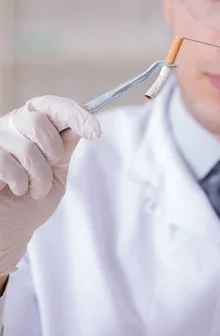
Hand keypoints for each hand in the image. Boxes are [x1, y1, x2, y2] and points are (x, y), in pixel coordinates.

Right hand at [0, 96, 100, 275]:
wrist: (9, 230)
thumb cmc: (30, 202)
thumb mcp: (57, 174)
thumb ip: (65, 150)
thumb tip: (80, 127)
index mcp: (29, 125)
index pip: (50, 105)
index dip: (73, 113)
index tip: (95, 131)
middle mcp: (9, 127)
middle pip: (38, 122)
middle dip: (54, 151)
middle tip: (51, 168)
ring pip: (26, 148)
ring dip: (39, 177)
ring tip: (34, 190)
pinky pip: (8, 165)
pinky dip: (20, 183)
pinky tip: (15, 190)